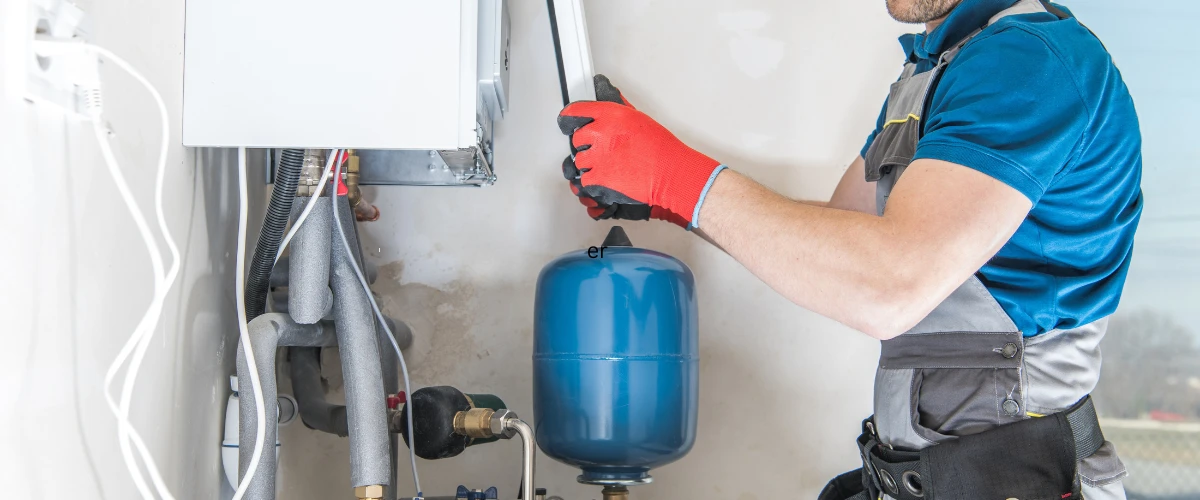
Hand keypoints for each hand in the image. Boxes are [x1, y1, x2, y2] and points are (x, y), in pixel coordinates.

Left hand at [557, 75, 724, 227]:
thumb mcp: (639, 119)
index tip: (566, 123)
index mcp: (610, 114)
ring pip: (578, 162)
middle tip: (602, 152)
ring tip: (608, 167)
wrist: (670, 173)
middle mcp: (600, 133)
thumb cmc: (661, 148)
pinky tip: (608, 179)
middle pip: (576, 139)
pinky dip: (593, 183)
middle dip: (586, 146)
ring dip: (589, 166)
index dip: (569, 119)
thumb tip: (609, 94)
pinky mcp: (597, 177)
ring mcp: (597, 156)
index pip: (575, 112)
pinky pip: (584, 180)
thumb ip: (618, 111)